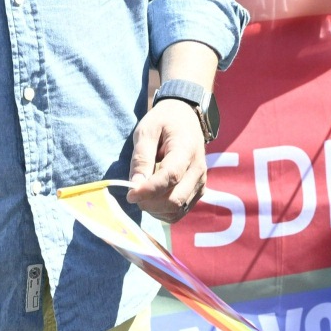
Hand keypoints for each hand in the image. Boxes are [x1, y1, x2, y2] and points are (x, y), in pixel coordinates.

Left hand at [125, 99, 206, 222]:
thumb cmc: (164, 121)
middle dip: (149, 202)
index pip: (170, 176)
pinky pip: (180, 211)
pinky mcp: (198, 191)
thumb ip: (141, 158)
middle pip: (175, 198)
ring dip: (155, 209)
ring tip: (143, 194)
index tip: (130, 194)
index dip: (149, 190)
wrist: (186, 118)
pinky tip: (153, 199)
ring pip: (177, 209)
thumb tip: (135, 187)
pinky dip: (163, 212)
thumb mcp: (146, 131)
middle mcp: (198, 169)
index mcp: (187, 149)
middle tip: (133, 193)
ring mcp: (201, 182)